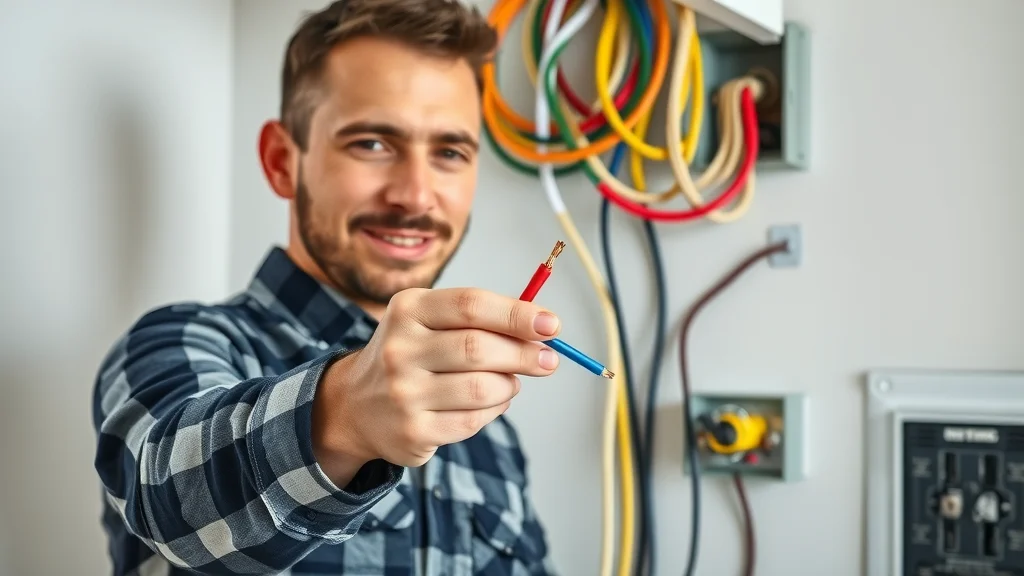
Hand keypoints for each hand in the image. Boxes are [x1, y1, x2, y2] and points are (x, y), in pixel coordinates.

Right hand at [312, 287, 560, 481]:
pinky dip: (494, 411)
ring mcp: (403, 393)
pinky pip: (473, 421)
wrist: (354, 406)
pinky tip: (490, 403)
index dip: (517, 314)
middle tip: (548, 360)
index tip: (551, 325)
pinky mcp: (412, 431)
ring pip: (482, 389)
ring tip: (510, 382)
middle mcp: (400, 349)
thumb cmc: (411, 355)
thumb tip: (541, 329)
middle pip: (479, 348)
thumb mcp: (430, 320)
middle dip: (524, 354)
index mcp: (408, 309)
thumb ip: (481, 320)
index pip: (471, 305)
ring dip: (509, 386)